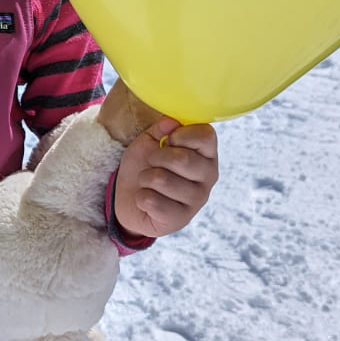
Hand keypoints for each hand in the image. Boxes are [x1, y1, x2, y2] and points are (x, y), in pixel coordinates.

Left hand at [113, 117, 218, 239]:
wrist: (130, 199)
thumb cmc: (145, 166)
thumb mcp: (149, 142)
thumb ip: (160, 129)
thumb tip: (170, 121)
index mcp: (207, 153)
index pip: (206, 135)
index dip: (180, 135)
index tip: (167, 140)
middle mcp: (209, 176)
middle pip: (183, 159)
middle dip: (156, 158)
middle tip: (153, 163)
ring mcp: (197, 199)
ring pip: (163, 179)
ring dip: (146, 178)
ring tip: (149, 182)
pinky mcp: (181, 219)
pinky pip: (152, 200)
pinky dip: (141, 197)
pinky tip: (148, 199)